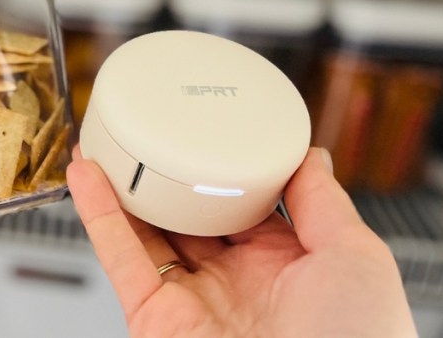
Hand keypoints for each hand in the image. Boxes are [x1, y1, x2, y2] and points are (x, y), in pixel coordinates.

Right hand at [68, 146, 415, 336]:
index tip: (209, 127)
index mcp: (286, 268)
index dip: (223, 167)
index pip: (245, 205)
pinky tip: (87, 174)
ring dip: (122, 185)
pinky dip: (98, 215)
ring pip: (146, 231)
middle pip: (188, 215)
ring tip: (107, 137)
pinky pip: (121, 259)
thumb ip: (324, 202)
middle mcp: (235, 283)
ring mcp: (192, 300)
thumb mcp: (355, 258)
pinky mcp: (154, 317)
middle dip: (167, 173)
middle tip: (148, 125)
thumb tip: (311, 153)